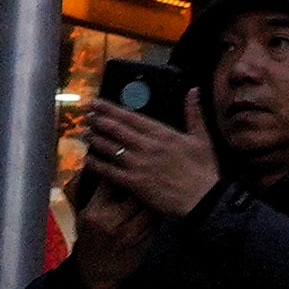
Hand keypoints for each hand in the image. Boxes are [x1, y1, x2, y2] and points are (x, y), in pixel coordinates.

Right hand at [68, 163, 164, 288]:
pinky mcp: (143, 241)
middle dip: (142, 180)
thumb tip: (105, 170)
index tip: (128, 160)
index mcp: (94, 212)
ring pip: (149, 205)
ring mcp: (129, 232)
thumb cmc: (89, 241)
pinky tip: (162, 202)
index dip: (120, 168)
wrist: (96, 273)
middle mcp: (111, 221)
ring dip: (155, 194)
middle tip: (150, 169)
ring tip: (160, 182)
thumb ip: (95, 196)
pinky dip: (159, 210)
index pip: (109, 182)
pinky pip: (156, 220)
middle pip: (134, 192)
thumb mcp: (83, 218)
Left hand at [84, 99, 220, 223]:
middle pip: (116, 130)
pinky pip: (109, 171)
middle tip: (86, 115)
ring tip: (84, 133)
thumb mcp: (202, 138)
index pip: (131, 117)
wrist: (203, 199)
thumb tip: (193, 90)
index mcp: (163, 133)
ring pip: (110, 148)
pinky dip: (97, 164)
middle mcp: (147, 146)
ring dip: (95, 139)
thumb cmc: (203, 169)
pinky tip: (87, 159)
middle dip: (99, 120)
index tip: (97, 103)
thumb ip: (193, 113)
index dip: (111, 109)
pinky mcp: (133, 182)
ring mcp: (138, 164)